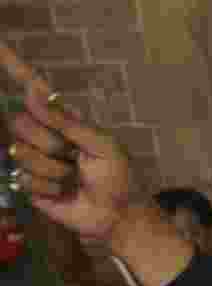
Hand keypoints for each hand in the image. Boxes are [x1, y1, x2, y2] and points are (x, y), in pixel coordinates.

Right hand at [1, 41, 141, 243]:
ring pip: (22, 153)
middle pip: (20, 123)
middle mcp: (44, 134)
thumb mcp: (101, 145)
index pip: (32, 88)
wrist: (118, 214)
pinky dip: (50, 187)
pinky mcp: (30, 183)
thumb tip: (34, 92)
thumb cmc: (118, 177)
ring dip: (54, 170)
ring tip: (74, 178)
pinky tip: (65, 192)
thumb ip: (67, 122)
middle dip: (50, 143)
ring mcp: (34, 159)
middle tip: (75, 158)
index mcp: (63, 119)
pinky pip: (25, 178)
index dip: (12, 64)